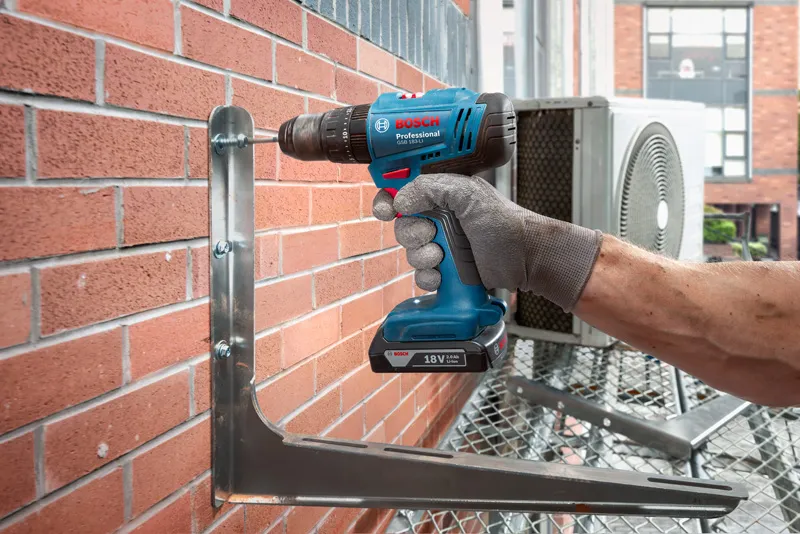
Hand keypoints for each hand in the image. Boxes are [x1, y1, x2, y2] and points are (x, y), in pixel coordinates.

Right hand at [372, 174, 602, 311]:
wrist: (525, 258)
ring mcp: (440, 246)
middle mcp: (438, 219)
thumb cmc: (505, 223)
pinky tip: (442, 275)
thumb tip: (400, 200)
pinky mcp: (445, 271)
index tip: (386, 210)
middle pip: (401, 226)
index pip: (402, 193)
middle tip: (431, 234)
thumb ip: (431, 188)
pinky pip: (420, 277)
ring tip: (443, 256)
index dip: (388, 200)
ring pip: (409, 253)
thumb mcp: (468, 194)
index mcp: (441, 196)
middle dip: (412, 233)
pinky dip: (427, 277)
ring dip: (423, 257)